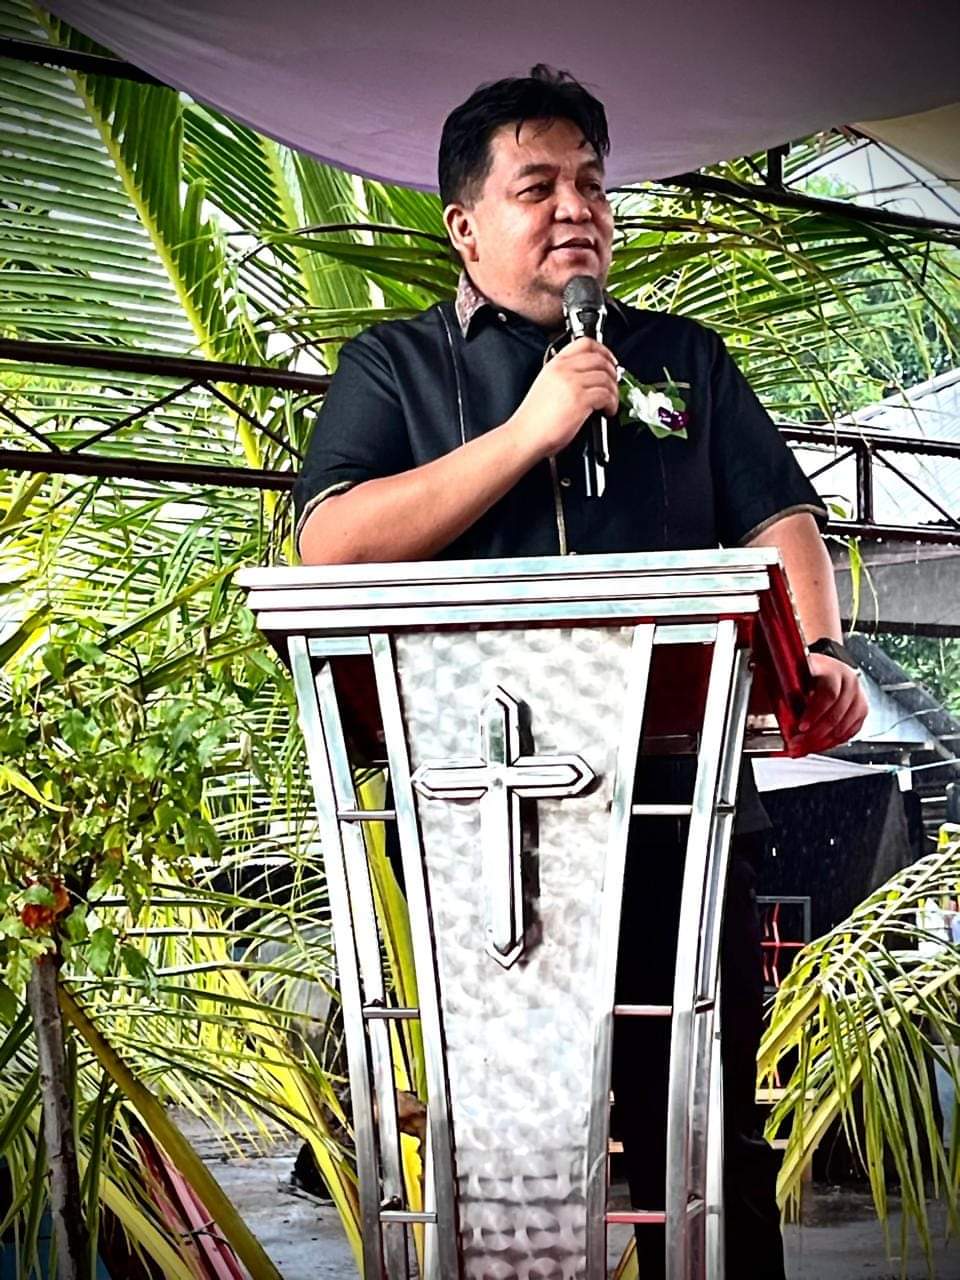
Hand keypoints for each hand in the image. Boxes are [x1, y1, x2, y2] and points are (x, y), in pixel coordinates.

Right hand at [509, 337, 619, 457]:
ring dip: (613, 391)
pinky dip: (612, 404)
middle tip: (614, 385)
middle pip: (600, 359)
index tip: (610, 361)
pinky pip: (606, 395)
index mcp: (555, 364)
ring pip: (606, 377)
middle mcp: (564, 370)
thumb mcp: (546, 386)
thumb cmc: (534, 419)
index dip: (604, 351)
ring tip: (610, 402)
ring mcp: (572, 383)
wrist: (525, 436)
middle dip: (613, 373)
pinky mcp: (579, 399)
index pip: (585, 343)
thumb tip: (589, 378)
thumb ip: (565, 377)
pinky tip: (607, 411)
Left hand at [785, 652, 867, 757]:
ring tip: (802, 747)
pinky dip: (832, 743)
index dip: (814, 713)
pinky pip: (849, 733)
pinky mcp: (861, 711)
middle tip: (796, 743)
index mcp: (830, 669)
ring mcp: (858, 696)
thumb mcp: (791, 678)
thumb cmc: (802, 674)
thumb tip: (787, 724)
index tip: (800, 727)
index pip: (828, 693)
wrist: (818, 670)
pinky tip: (816, 745)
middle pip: (836, 714)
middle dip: (814, 734)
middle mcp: (848, 681)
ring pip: (844, 727)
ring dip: (821, 742)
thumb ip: (789, 697)